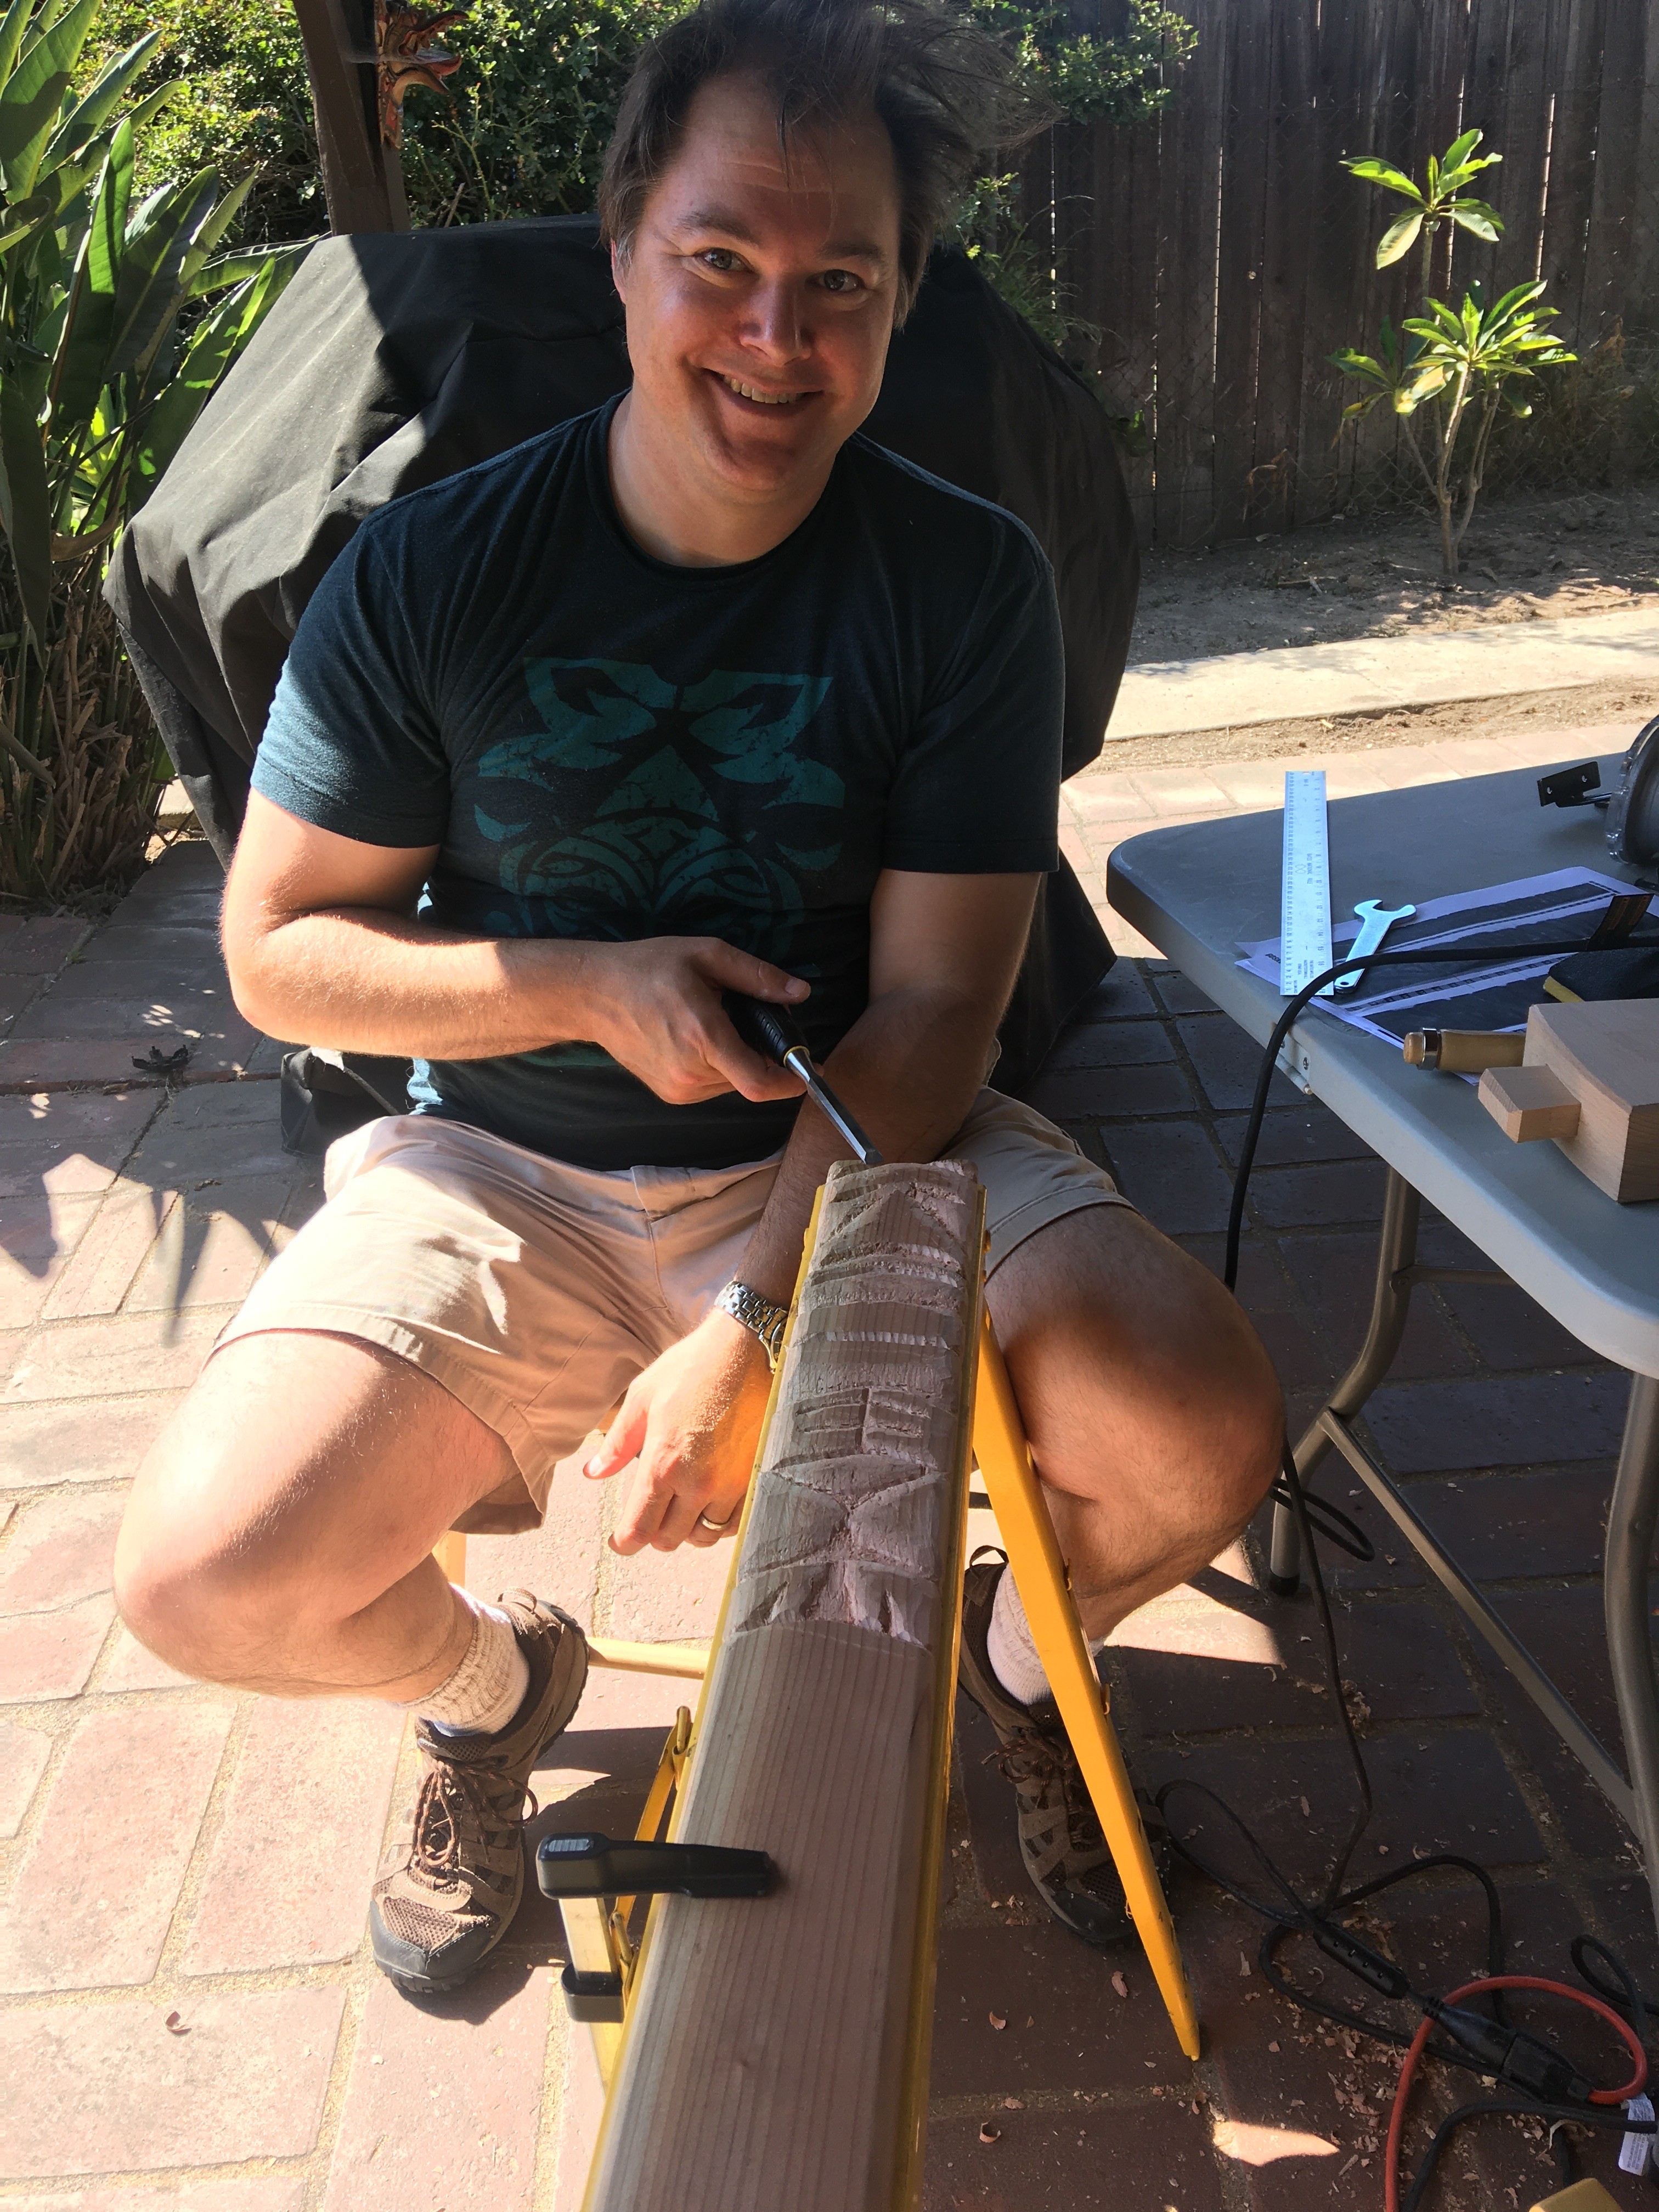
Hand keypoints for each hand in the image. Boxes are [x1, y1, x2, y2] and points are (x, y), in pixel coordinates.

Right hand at [583, 938, 810, 1106]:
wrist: (592, 993)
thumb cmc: (649, 968)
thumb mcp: (706, 955)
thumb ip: (757, 976)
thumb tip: (800, 993)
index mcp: (703, 1037)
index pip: (760, 1082)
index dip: (792, 1082)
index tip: (811, 1068)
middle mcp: (691, 1072)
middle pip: (751, 1078)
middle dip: (762, 1054)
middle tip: (748, 1019)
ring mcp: (678, 1088)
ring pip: (732, 1082)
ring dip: (738, 1059)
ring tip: (715, 1022)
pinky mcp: (669, 1093)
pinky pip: (712, 1085)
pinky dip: (718, 1065)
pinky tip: (697, 1037)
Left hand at [583, 1310, 773, 1552]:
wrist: (747, 1349)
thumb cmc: (692, 1367)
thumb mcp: (642, 1398)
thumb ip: (617, 1443)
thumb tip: (593, 1474)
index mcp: (662, 1463)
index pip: (639, 1529)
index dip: (625, 1543)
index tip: (621, 1541)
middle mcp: (697, 1482)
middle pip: (670, 1539)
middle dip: (654, 1534)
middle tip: (650, 1514)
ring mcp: (731, 1483)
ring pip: (704, 1535)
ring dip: (688, 1529)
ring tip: (681, 1507)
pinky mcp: (755, 1477)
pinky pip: (736, 1523)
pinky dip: (720, 1522)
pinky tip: (711, 1502)